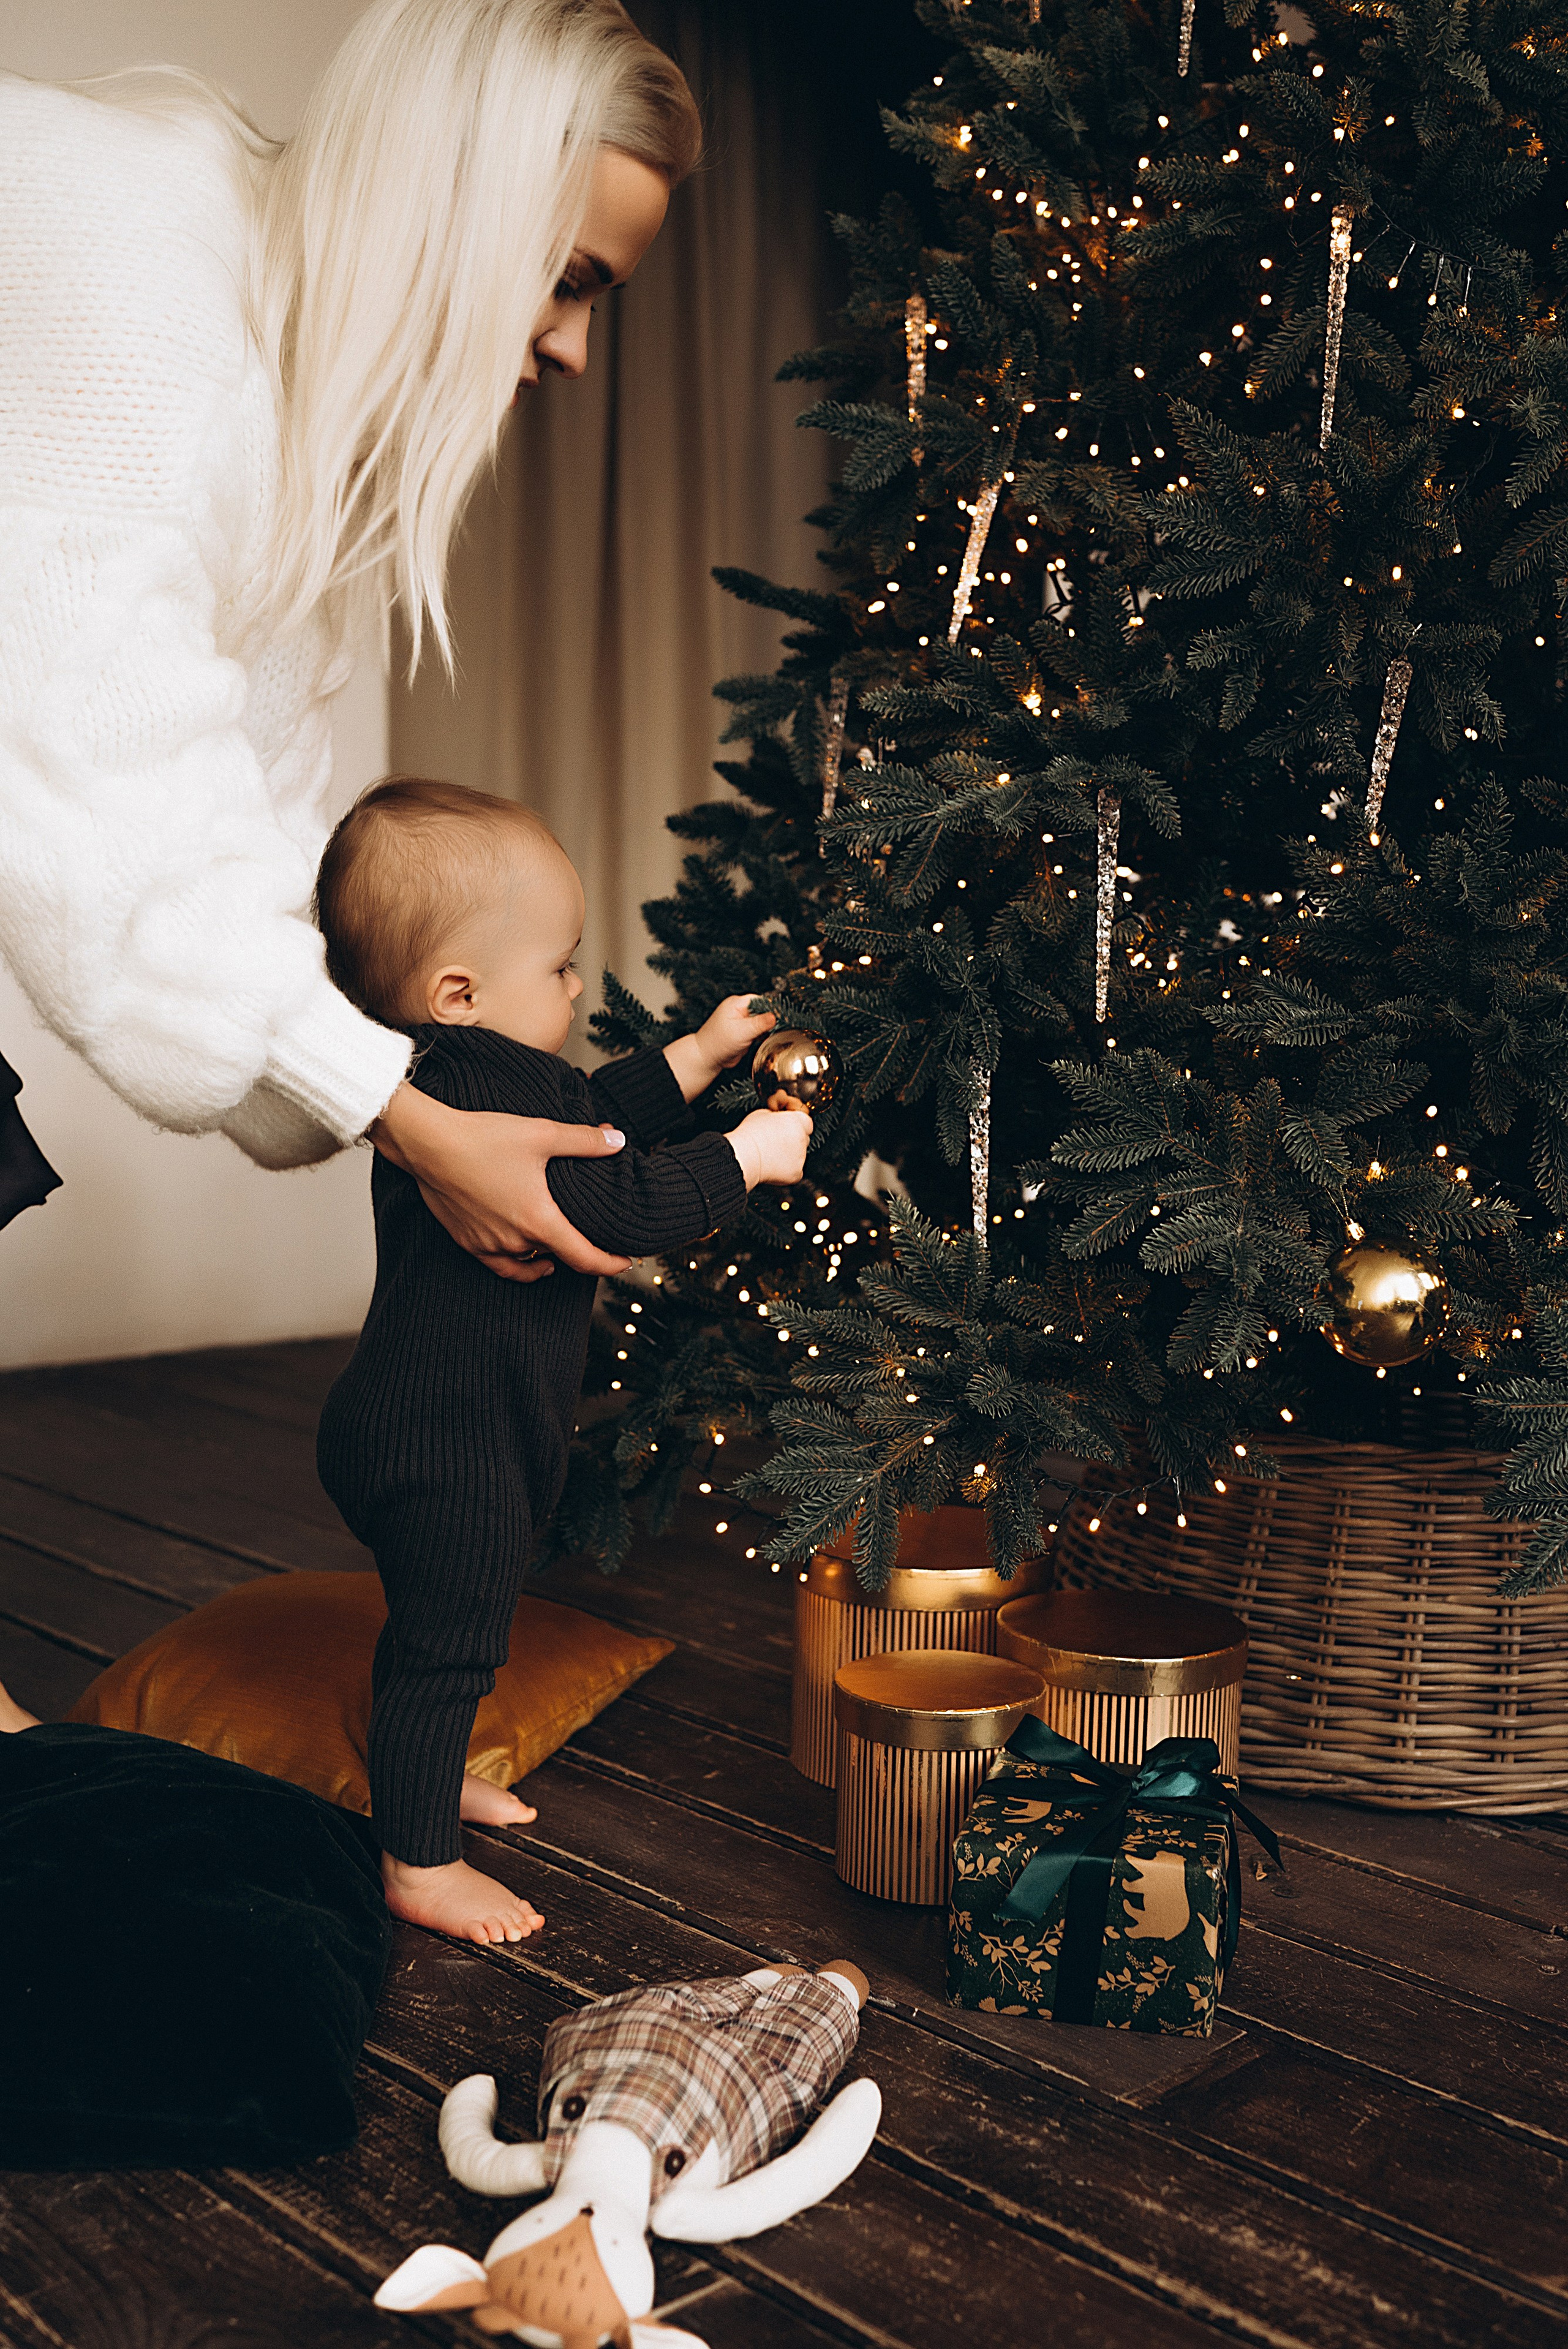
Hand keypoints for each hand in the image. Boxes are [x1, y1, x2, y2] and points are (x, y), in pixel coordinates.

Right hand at [370, 1084, 631, 1282]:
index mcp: (539, 1220)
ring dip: (547, 1258)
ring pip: (528, 1263)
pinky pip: (499, 1264)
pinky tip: (522, 1254)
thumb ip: (585, 1140)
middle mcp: (515, 1241)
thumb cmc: (483, 1138)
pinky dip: (516, 1264)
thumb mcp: (543, 1133)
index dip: (609, 1264)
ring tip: (559, 1252)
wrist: (429, 1143)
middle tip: (596, 1247)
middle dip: (580, 1255)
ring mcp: (488, 1245)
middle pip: (558, 1259)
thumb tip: (618, 1139)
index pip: (585, 1258)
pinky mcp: (466, 1241)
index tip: (625, 1263)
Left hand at [664, 998, 776, 1102]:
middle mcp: (740, 1011)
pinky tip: (766, 1039)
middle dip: (771, 1019)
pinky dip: (764, 1035)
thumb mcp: (741, 1031)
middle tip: (780, 1027)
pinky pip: (759, 1031)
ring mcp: (742, 1022)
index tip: (782, 1016)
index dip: (771, 1008)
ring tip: (772, 1035)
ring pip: (762, 1022)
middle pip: (763, 1010)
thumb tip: (775, 1015)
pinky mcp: (745, 1033)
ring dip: (768, 1028)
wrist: (707, 1059)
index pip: (760, 1000)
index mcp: (736, 1004)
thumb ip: (759, 1023)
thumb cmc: (718, 1043)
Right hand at [727, 1106, 812, 1188]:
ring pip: (799, 1156)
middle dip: (793, 1141)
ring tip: (770, 1155)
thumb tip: (780, 1120)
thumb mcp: (763, 1114)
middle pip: (803, 1139)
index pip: (806, 1123)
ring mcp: (801, 1157)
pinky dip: (786, 1171)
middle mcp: (803, 1138)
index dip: (796, 1126)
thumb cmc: (750, 1134)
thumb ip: (779, 1117)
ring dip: (789, 1155)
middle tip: (775, 1143)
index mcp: (797, 1121)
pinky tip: (772, 1166)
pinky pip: (795, 1171)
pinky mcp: (797, 1173)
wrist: (744, 1156)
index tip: (786, 1129)